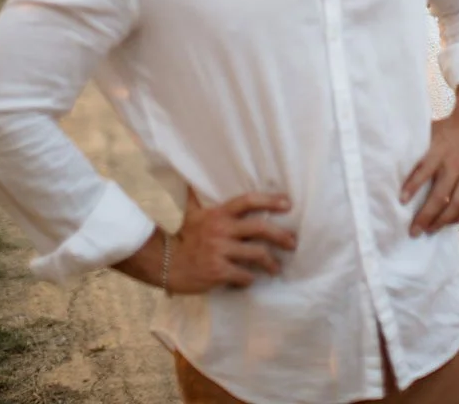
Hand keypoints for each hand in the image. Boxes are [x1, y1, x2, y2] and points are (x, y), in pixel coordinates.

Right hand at [167, 187, 296, 292]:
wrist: (164, 263)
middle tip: (293, 242)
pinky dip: (250, 279)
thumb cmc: (182, 237)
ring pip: (256, 254)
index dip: (269, 200)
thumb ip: (195, 197)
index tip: (288, 203)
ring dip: (270, 262)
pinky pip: (243, 275)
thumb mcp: (191, 214)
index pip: (248, 201)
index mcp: (219, 214)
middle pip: (259, 228)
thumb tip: (189, 178)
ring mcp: (220, 251)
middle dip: (280, 235)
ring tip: (277, 268)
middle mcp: (221, 230)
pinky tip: (252, 279)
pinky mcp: (218, 272)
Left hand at [400, 83, 458, 236]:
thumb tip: (394, 163)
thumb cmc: (447, 129)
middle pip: (440, 196)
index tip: (401, 201)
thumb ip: (418, 150)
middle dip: (426, 216)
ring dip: (443, 221)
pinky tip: (450, 223)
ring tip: (430, 230)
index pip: (424, 171)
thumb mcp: (430, 133)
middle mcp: (455, 164)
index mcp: (439, 151)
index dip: (413, 187)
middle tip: (414, 231)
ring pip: (457, 204)